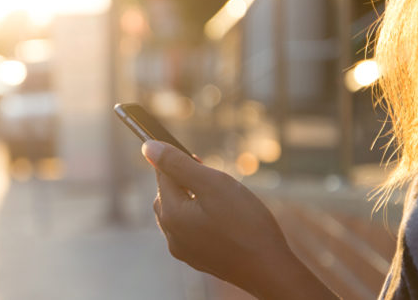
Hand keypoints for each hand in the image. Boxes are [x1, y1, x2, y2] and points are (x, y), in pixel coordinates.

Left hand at [142, 140, 337, 298]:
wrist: (269, 269)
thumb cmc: (245, 224)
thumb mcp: (213, 184)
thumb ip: (178, 164)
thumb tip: (148, 148)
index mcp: (171, 214)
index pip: (163, 174)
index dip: (178, 159)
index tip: (196, 154)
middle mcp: (171, 234)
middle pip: (168, 194)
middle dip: (185, 180)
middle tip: (211, 175)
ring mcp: (184, 250)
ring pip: (179, 213)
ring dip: (193, 199)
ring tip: (220, 197)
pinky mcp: (199, 259)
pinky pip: (191, 230)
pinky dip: (201, 218)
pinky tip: (224, 219)